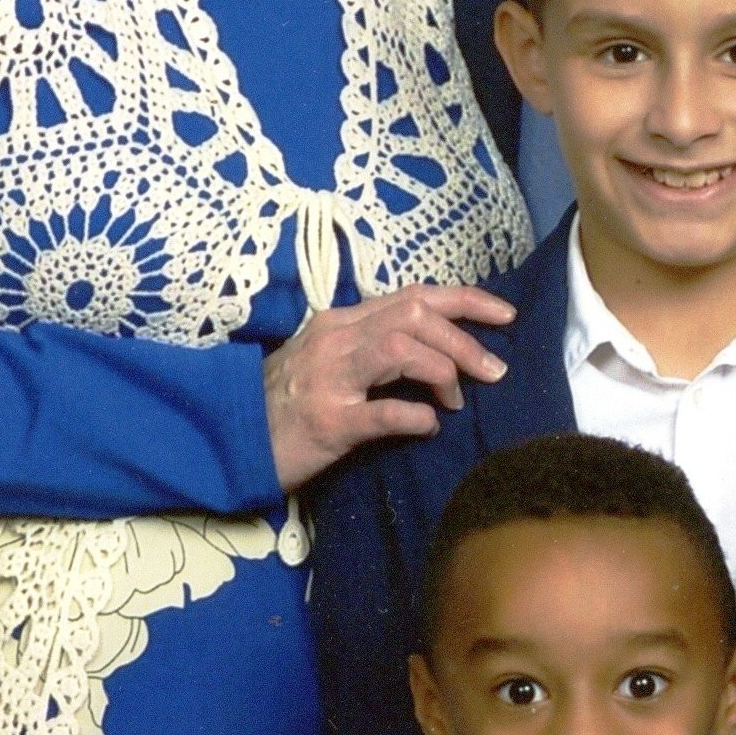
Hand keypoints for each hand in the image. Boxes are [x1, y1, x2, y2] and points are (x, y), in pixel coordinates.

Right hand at [263, 283, 515, 490]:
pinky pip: (382, 412)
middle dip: (465, 339)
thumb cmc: (288, 403)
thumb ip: (377, 347)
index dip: (467, 300)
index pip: (415, 295)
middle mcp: (336, 339)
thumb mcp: (331, 361)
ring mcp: (330, 379)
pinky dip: (415, 416)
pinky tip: (429, 425)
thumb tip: (440, 351)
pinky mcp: (327, 422)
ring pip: (402, 348)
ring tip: (459, 400)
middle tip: (494, 370)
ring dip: (444, 371)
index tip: (505, 315)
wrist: (230, 439)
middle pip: (416, 315)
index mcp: (343, 322)